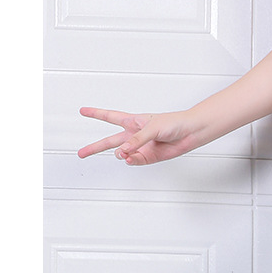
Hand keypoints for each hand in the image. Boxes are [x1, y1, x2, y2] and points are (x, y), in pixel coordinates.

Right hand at [77, 109, 202, 165]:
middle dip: (94, 147)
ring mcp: (140, 147)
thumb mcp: (152, 128)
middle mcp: (134, 135)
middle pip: (109, 141)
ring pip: (122, 154)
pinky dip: (132, 161)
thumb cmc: (174, 123)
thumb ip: (136, 140)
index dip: (96, 113)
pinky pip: (135, 161)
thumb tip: (123, 152)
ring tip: (123, 154)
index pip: (110, 116)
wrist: (190, 133)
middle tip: (81, 153)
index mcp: (132, 121)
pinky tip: (131, 158)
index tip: (83, 111)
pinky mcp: (148, 158)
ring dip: (121, 154)